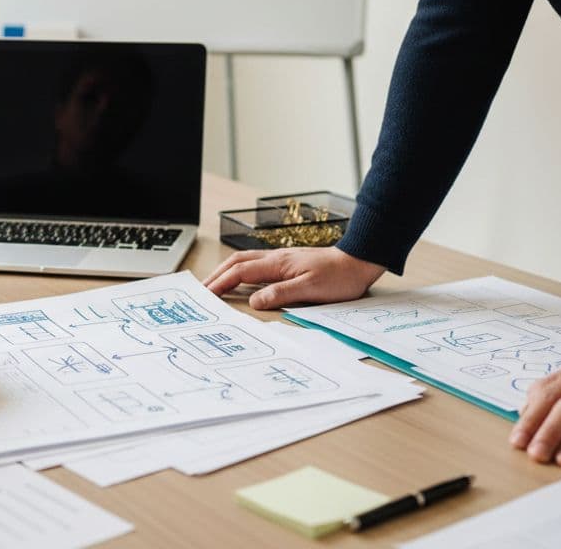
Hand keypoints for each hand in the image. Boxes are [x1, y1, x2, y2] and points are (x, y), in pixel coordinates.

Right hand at [202, 247, 385, 309]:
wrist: (358, 261)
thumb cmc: (339, 277)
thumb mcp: (310, 289)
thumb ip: (280, 293)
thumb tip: (254, 301)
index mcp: (278, 263)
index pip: (240, 271)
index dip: (221, 282)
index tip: (205, 293)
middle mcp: (276, 258)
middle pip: (237, 262)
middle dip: (217, 274)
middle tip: (202, 288)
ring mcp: (282, 259)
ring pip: (246, 261)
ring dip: (227, 271)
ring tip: (215, 283)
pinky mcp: (289, 263)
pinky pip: (257, 264)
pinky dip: (242, 271)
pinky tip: (243, 280)